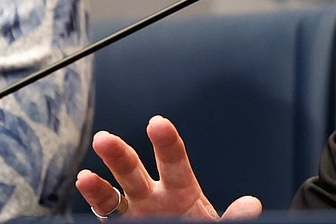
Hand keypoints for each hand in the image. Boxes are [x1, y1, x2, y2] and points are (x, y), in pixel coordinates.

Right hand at [76, 115, 262, 219]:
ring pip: (115, 190)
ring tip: (84, 173)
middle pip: (135, 170)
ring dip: (98, 180)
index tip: (157, 122)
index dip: (166, 141)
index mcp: (182, 190)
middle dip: (119, 155)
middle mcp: (154, 196)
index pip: (174, 160)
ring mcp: (136, 211)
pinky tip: (85, 183)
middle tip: (103, 138)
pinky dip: (95, 199)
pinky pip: (105, 212)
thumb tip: (251, 205)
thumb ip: (233, 217)